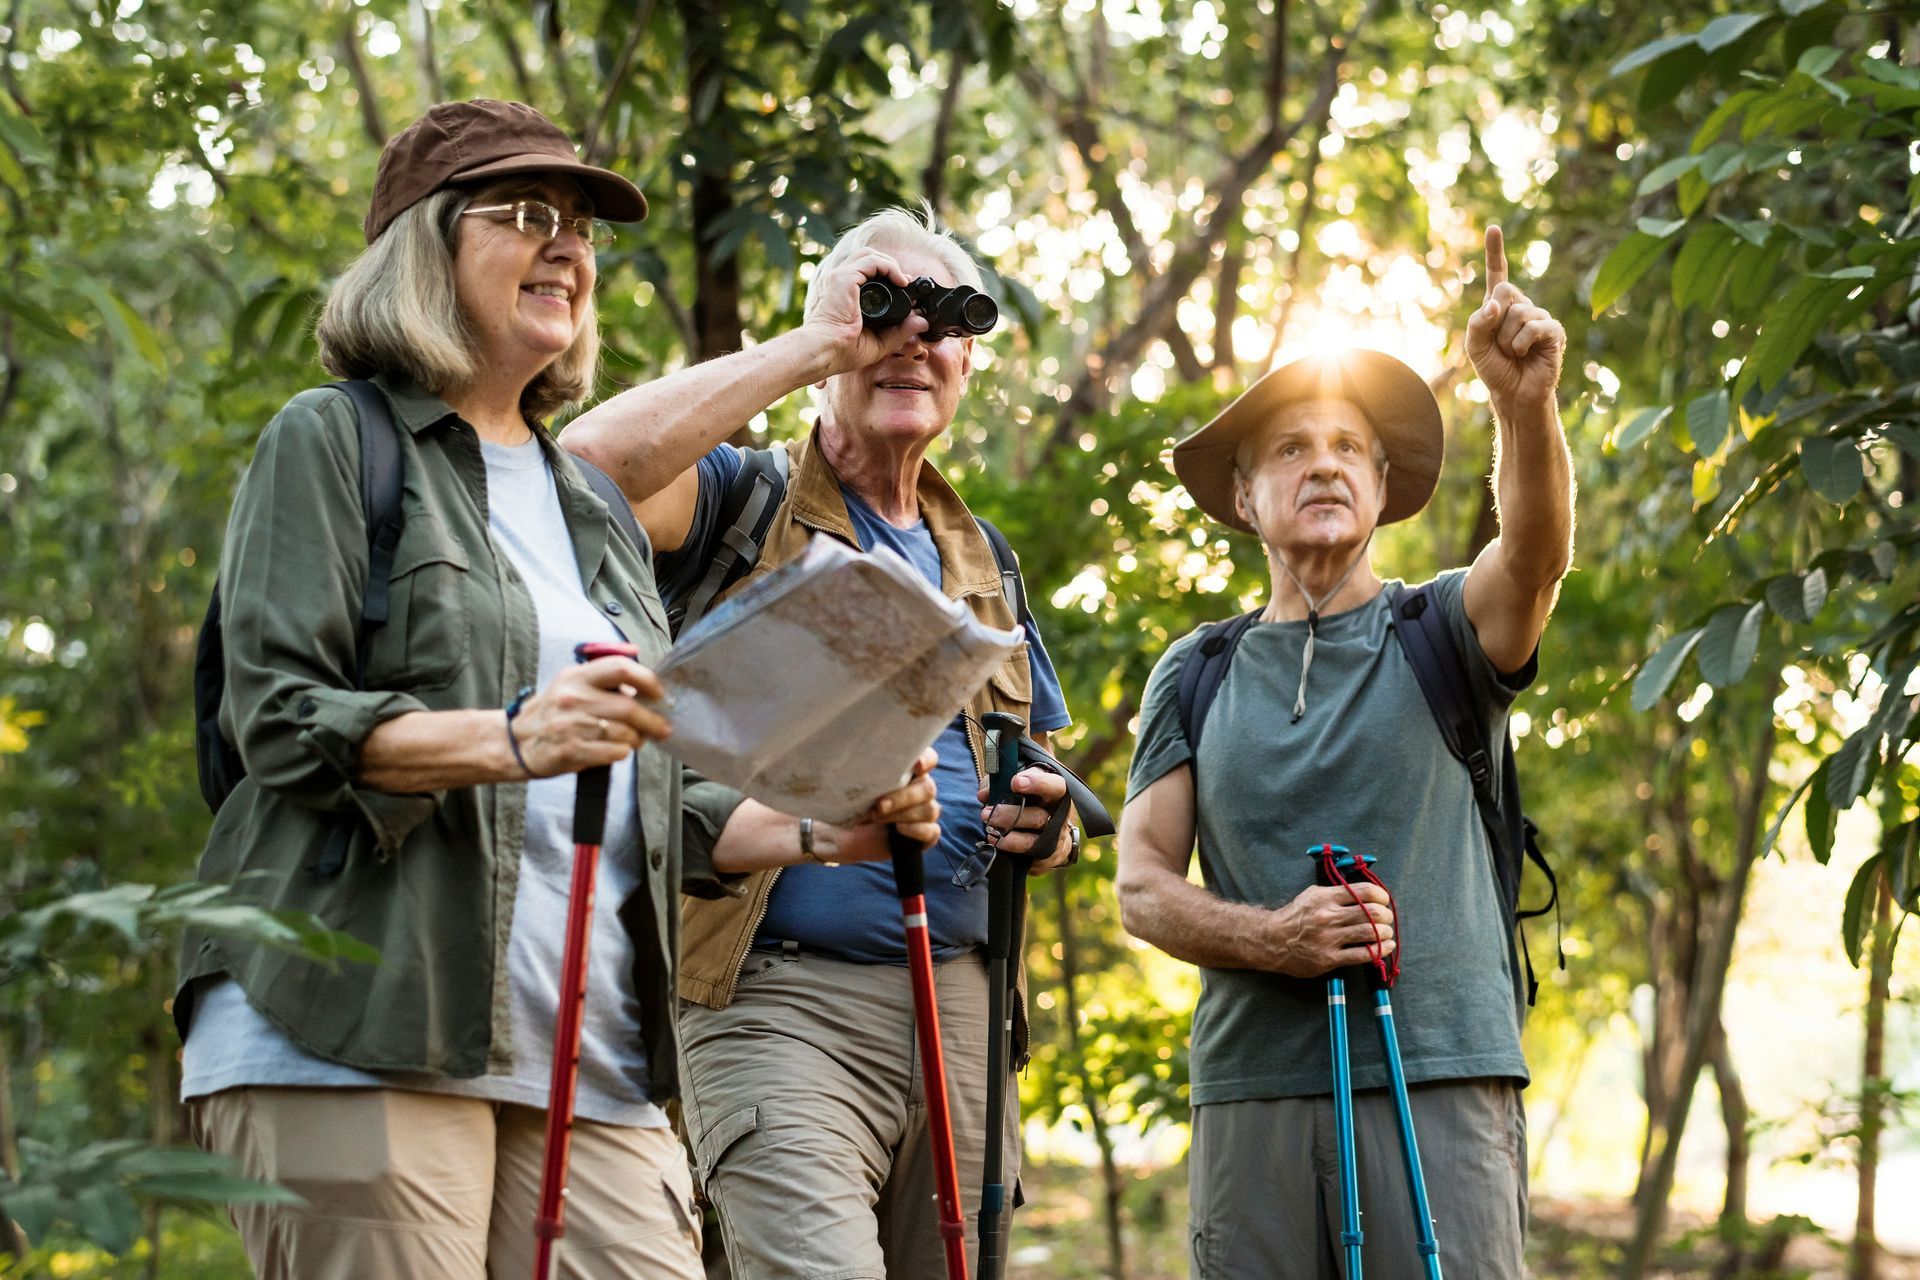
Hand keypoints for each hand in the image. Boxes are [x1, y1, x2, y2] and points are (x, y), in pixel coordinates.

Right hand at [508, 655, 670, 776]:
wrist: (516, 742)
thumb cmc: (551, 713)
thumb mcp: (570, 684)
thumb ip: (602, 681)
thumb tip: (643, 687)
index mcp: (577, 677)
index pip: (620, 668)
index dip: (647, 680)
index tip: (659, 693)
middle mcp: (574, 698)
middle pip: (628, 706)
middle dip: (651, 720)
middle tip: (662, 727)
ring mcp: (573, 726)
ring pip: (625, 732)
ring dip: (638, 738)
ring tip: (637, 739)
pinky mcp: (573, 751)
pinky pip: (614, 752)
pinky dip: (623, 752)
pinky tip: (619, 750)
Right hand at [803, 247, 932, 375]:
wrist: (826, 351)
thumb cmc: (842, 351)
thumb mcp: (879, 341)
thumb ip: (900, 331)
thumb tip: (922, 322)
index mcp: (845, 293)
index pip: (869, 274)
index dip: (890, 277)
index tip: (906, 291)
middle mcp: (842, 281)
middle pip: (869, 258)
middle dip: (890, 267)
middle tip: (906, 284)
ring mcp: (841, 276)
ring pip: (870, 254)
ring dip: (890, 264)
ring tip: (903, 281)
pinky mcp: (844, 277)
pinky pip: (872, 260)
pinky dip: (889, 267)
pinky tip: (900, 281)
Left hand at [821, 748, 941, 860]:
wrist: (845, 835)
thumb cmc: (851, 803)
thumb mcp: (854, 785)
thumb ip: (865, 772)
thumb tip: (858, 760)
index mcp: (909, 771)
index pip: (929, 759)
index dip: (927, 760)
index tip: (916, 765)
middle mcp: (921, 790)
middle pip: (927, 788)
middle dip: (903, 797)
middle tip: (879, 805)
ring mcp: (925, 813)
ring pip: (929, 810)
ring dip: (902, 814)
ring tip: (877, 818)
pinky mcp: (925, 835)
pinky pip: (932, 831)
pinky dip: (916, 830)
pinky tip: (899, 829)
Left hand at [978, 766, 1075, 874]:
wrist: (1055, 833)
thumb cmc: (1033, 802)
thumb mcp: (1022, 786)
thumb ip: (1001, 784)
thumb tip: (984, 794)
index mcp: (1056, 794)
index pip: (1055, 786)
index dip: (1037, 784)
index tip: (1015, 782)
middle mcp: (1060, 818)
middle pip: (1039, 817)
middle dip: (1010, 815)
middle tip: (988, 813)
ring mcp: (1055, 841)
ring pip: (1032, 841)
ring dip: (1008, 838)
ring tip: (990, 832)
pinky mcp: (1047, 859)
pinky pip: (1028, 859)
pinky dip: (1011, 852)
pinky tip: (998, 845)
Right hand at [1268, 882, 1396, 977]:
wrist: (1272, 940)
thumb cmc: (1295, 916)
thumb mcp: (1312, 895)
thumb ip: (1337, 893)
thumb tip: (1364, 894)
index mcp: (1326, 897)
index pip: (1364, 891)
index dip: (1381, 895)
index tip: (1383, 900)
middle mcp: (1328, 916)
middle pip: (1372, 913)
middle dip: (1386, 915)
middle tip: (1386, 918)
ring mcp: (1329, 939)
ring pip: (1370, 933)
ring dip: (1385, 933)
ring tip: (1386, 933)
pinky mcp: (1330, 959)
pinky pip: (1362, 954)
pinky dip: (1380, 950)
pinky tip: (1385, 946)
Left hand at [1466, 226, 1564, 414]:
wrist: (1513, 394)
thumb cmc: (1495, 369)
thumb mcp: (1474, 346)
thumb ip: (1477, 323)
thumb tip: (1495, 304)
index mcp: (1500, 306)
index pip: (1498, 274)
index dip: (1495, 251)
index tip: (1493, 228)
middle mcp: (1522, 306)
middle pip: (1505, 290)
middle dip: (1495, 320)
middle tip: (1500, 344)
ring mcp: (1540, 316)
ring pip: (1517, 312)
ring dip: (1507, 339)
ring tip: (1513, 354)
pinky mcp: (1554, 330)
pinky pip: (1533, 326)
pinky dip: (1521, 343)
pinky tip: (1525, 354)